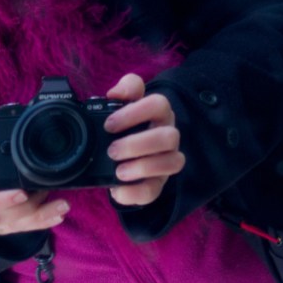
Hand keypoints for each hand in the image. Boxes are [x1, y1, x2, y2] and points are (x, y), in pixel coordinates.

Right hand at [0, 132, 69, 235]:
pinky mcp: (12, 227)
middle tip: (49, 191)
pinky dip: (45, 222)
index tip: (21, 194)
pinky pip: (29, 227)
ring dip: (44, 215)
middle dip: (31, 207)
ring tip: (62, 205)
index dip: (2, 200)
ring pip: (22, 223)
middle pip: (8, 216)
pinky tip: (58, 216)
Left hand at [104, 73, 184, 206]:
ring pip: (173, 163)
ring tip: (119, 171)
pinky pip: (155, 191)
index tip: (109, 124)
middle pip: (168, 137)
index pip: (158, 104)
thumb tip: (115, 93)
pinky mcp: (158, 183)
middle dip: (137, 144)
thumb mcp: (120, 104)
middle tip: (112, 150)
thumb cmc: (124, 125)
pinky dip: (135, 193)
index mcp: (158, 113)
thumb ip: (123, 90)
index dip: (134, 113)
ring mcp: (167, 160)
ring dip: (144, 167)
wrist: (122, 154)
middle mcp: (168, 135)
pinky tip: (117, 190)